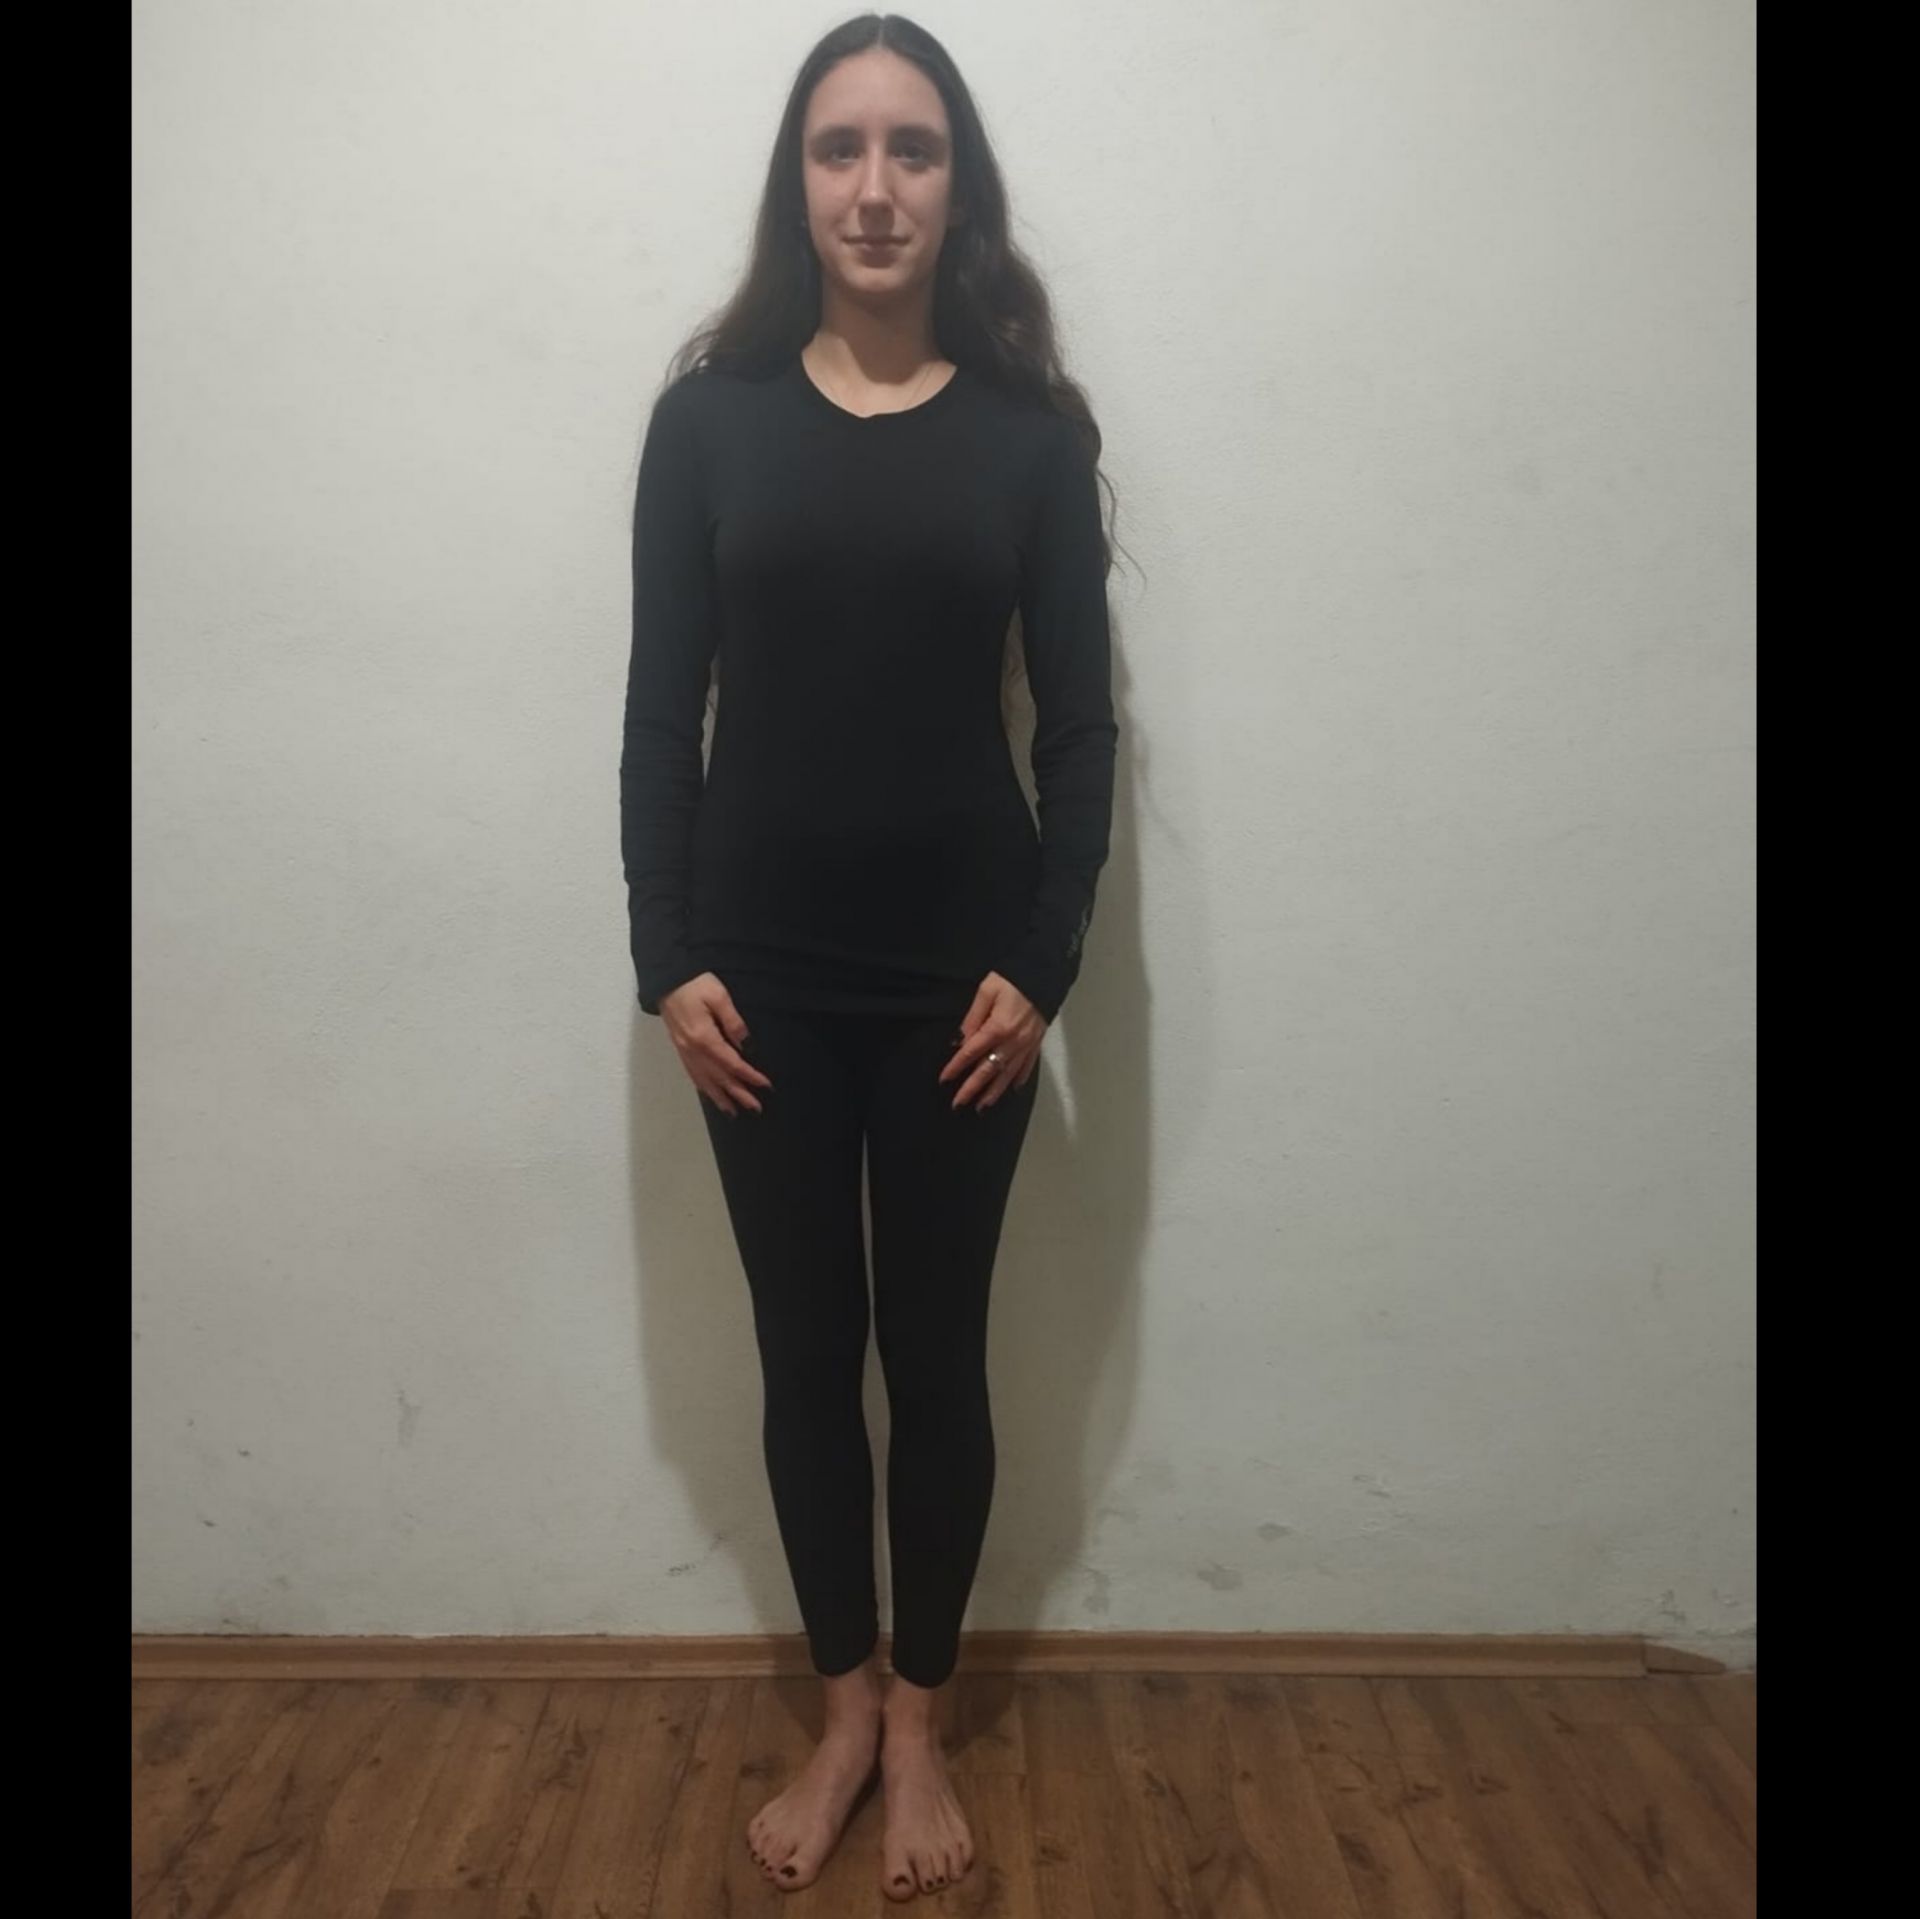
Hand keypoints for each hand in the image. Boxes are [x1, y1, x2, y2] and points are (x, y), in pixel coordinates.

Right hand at [661, 974, 771, 1115]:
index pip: (731, 1063)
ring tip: (733, 1112)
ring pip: (704, 1080)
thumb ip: (733, 1022)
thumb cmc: (696, 984)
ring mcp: (684, 1050)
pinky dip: (703, 1087)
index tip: (766, 1085)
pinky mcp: (679, 1047)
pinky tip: (710, 1094)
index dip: (749, 1076)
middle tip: (755, 1108)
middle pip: (718, 1077)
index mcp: (704, 1038)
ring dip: (719, 1097)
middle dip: (738, 1094)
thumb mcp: (719, 996)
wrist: (668, 978)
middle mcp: (692, 1049)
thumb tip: (746, 1045)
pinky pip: (692, 1074)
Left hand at [938, 973, 1044, 1109]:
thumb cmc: (1011, 979)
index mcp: (997, 1028)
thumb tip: (960, 1041)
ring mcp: (1027, 1045)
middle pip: (988, 1070)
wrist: (1043, 974)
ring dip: (994, 1092)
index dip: (956, 1067)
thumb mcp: (986, 991)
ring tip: (982, 1106)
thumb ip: (972, 1018)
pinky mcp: (1037, 1043)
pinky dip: (1019, 1079)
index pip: (971, 1053)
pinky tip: (1012, 1089)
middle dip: (972, 1088)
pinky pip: (1027, 1066)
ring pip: (1008, 1074)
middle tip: (958, 1104)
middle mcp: (1013, 1042)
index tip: (944, 1080)